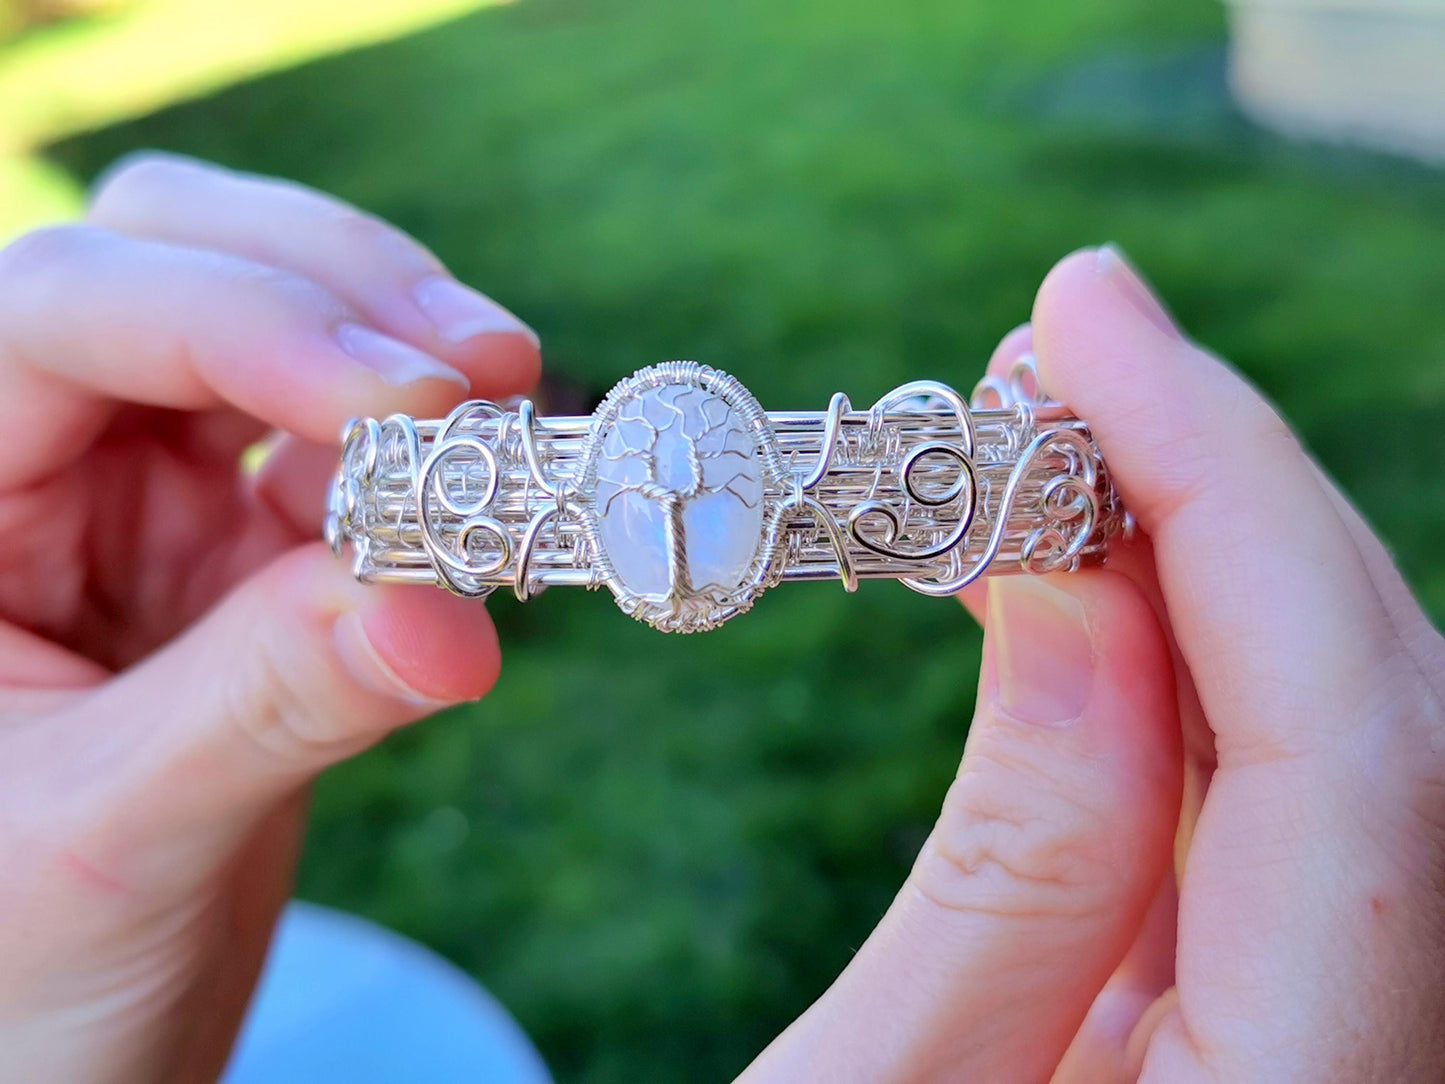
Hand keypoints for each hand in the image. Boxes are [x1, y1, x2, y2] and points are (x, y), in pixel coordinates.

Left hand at [0, 154, 538, 1080]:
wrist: (46, 1050)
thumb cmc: (6, 973)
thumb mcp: (108, 839)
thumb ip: (268, 707)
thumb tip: (449, 620)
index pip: (69, 312)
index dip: (249, 325)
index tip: (417, 401)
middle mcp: (30, 456)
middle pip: (179, 258)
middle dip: (340, 296)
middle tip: (488, 372)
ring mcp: (143, 490)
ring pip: (281, 329)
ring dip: (409, 360)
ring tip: (515, 425)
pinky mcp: (243, 543)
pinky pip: (355, 457)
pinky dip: (439, 461)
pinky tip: (499, 495)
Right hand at [744, 247, 1444, 1081]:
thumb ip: (1022, 858)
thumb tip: (1084, 576)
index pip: (1353, 745)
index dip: (1224, 484)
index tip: (1079, 317)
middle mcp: (1381, 1065)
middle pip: (1390, 710)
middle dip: (1224, 486)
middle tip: (1048, 358)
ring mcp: (1340, 1030)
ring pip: (1353, 730)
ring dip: (1208, 550)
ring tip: (1043, 441)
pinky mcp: (1279, 1002)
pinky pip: (1283, 788)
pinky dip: (1191, 650)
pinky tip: (1085, 572)